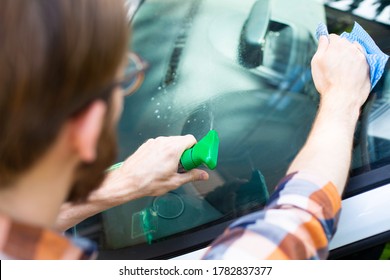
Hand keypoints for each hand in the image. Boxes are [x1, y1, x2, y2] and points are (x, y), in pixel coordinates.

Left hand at [90, 135, 208, 206]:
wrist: (127, 181)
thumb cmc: (148, 182)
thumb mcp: (174, 182)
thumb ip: (191, 176)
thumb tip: (204, 175)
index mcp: (173, 149)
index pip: (191, 139)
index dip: (195, 148)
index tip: (195, 158)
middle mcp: (163, 142)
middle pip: (181, 140)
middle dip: (185, 151)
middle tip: (183, 165)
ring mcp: (154, 142)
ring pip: (170, 142)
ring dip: (174, 151)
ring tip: (169, 167)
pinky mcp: (146, 144)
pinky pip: (160, 145)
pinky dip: (163, 151)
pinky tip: (159, 164)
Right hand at [311, 34, 369, 110]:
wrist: (342, 97)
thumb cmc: (327, 81)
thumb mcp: (317, 62)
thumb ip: (321, 47)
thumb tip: (323, 37)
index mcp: (337, 45)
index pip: (332, 37)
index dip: (327, 44)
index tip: (325, 50)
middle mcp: (351, 48)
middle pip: (344, 43)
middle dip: (337, 49)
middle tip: (331, 62)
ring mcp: (360, 56)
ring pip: (353, 50)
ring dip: (347, 54)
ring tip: (340, 67)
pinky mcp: (367, 66)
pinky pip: (361, 58)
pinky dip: (356, 60)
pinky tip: (350, 68)